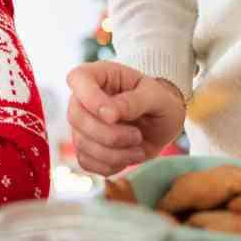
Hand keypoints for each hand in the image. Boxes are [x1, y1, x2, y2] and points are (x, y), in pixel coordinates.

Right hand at [65, 61, 185, 174]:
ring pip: (81, 143)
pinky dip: (109, 165)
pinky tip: (127, 157)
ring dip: (113, 154)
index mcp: (100, 76)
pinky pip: (86, 161)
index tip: (113, 117)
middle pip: (76, 117)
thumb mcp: (156, 97)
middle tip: (137, 136)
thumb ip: (133, 102)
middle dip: (108, 135)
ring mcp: (83, 124)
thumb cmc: (160, 101)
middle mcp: (84, 98)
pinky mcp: (87, 147)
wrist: (164, 122)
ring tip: (138, 149)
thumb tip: (107, 114)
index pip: (77, 79)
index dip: (90, 99)